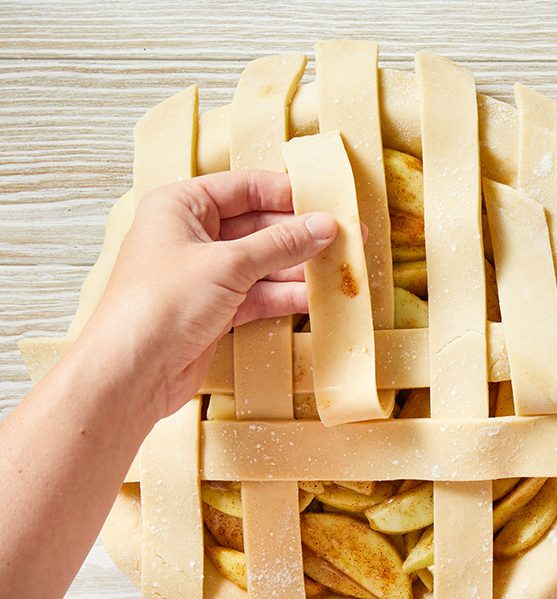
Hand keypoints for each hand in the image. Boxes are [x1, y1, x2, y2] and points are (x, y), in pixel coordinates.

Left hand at [82, 170, 338, 420]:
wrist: (132, 372)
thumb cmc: (159, 304)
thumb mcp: (228, 264)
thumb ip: (281, 244)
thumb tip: (323, 226)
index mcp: (181, 207)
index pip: (244, 188)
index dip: (287, 194)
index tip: (326, 202)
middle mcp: (192, 237)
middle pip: (258, 226)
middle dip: (300, 235)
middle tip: (344, 237)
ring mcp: (205, 275)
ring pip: (263, 263)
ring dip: (300, 268)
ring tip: (340, 269)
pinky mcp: (215, 309)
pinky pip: (260, 294)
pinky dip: (287, 295)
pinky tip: (317, 296)